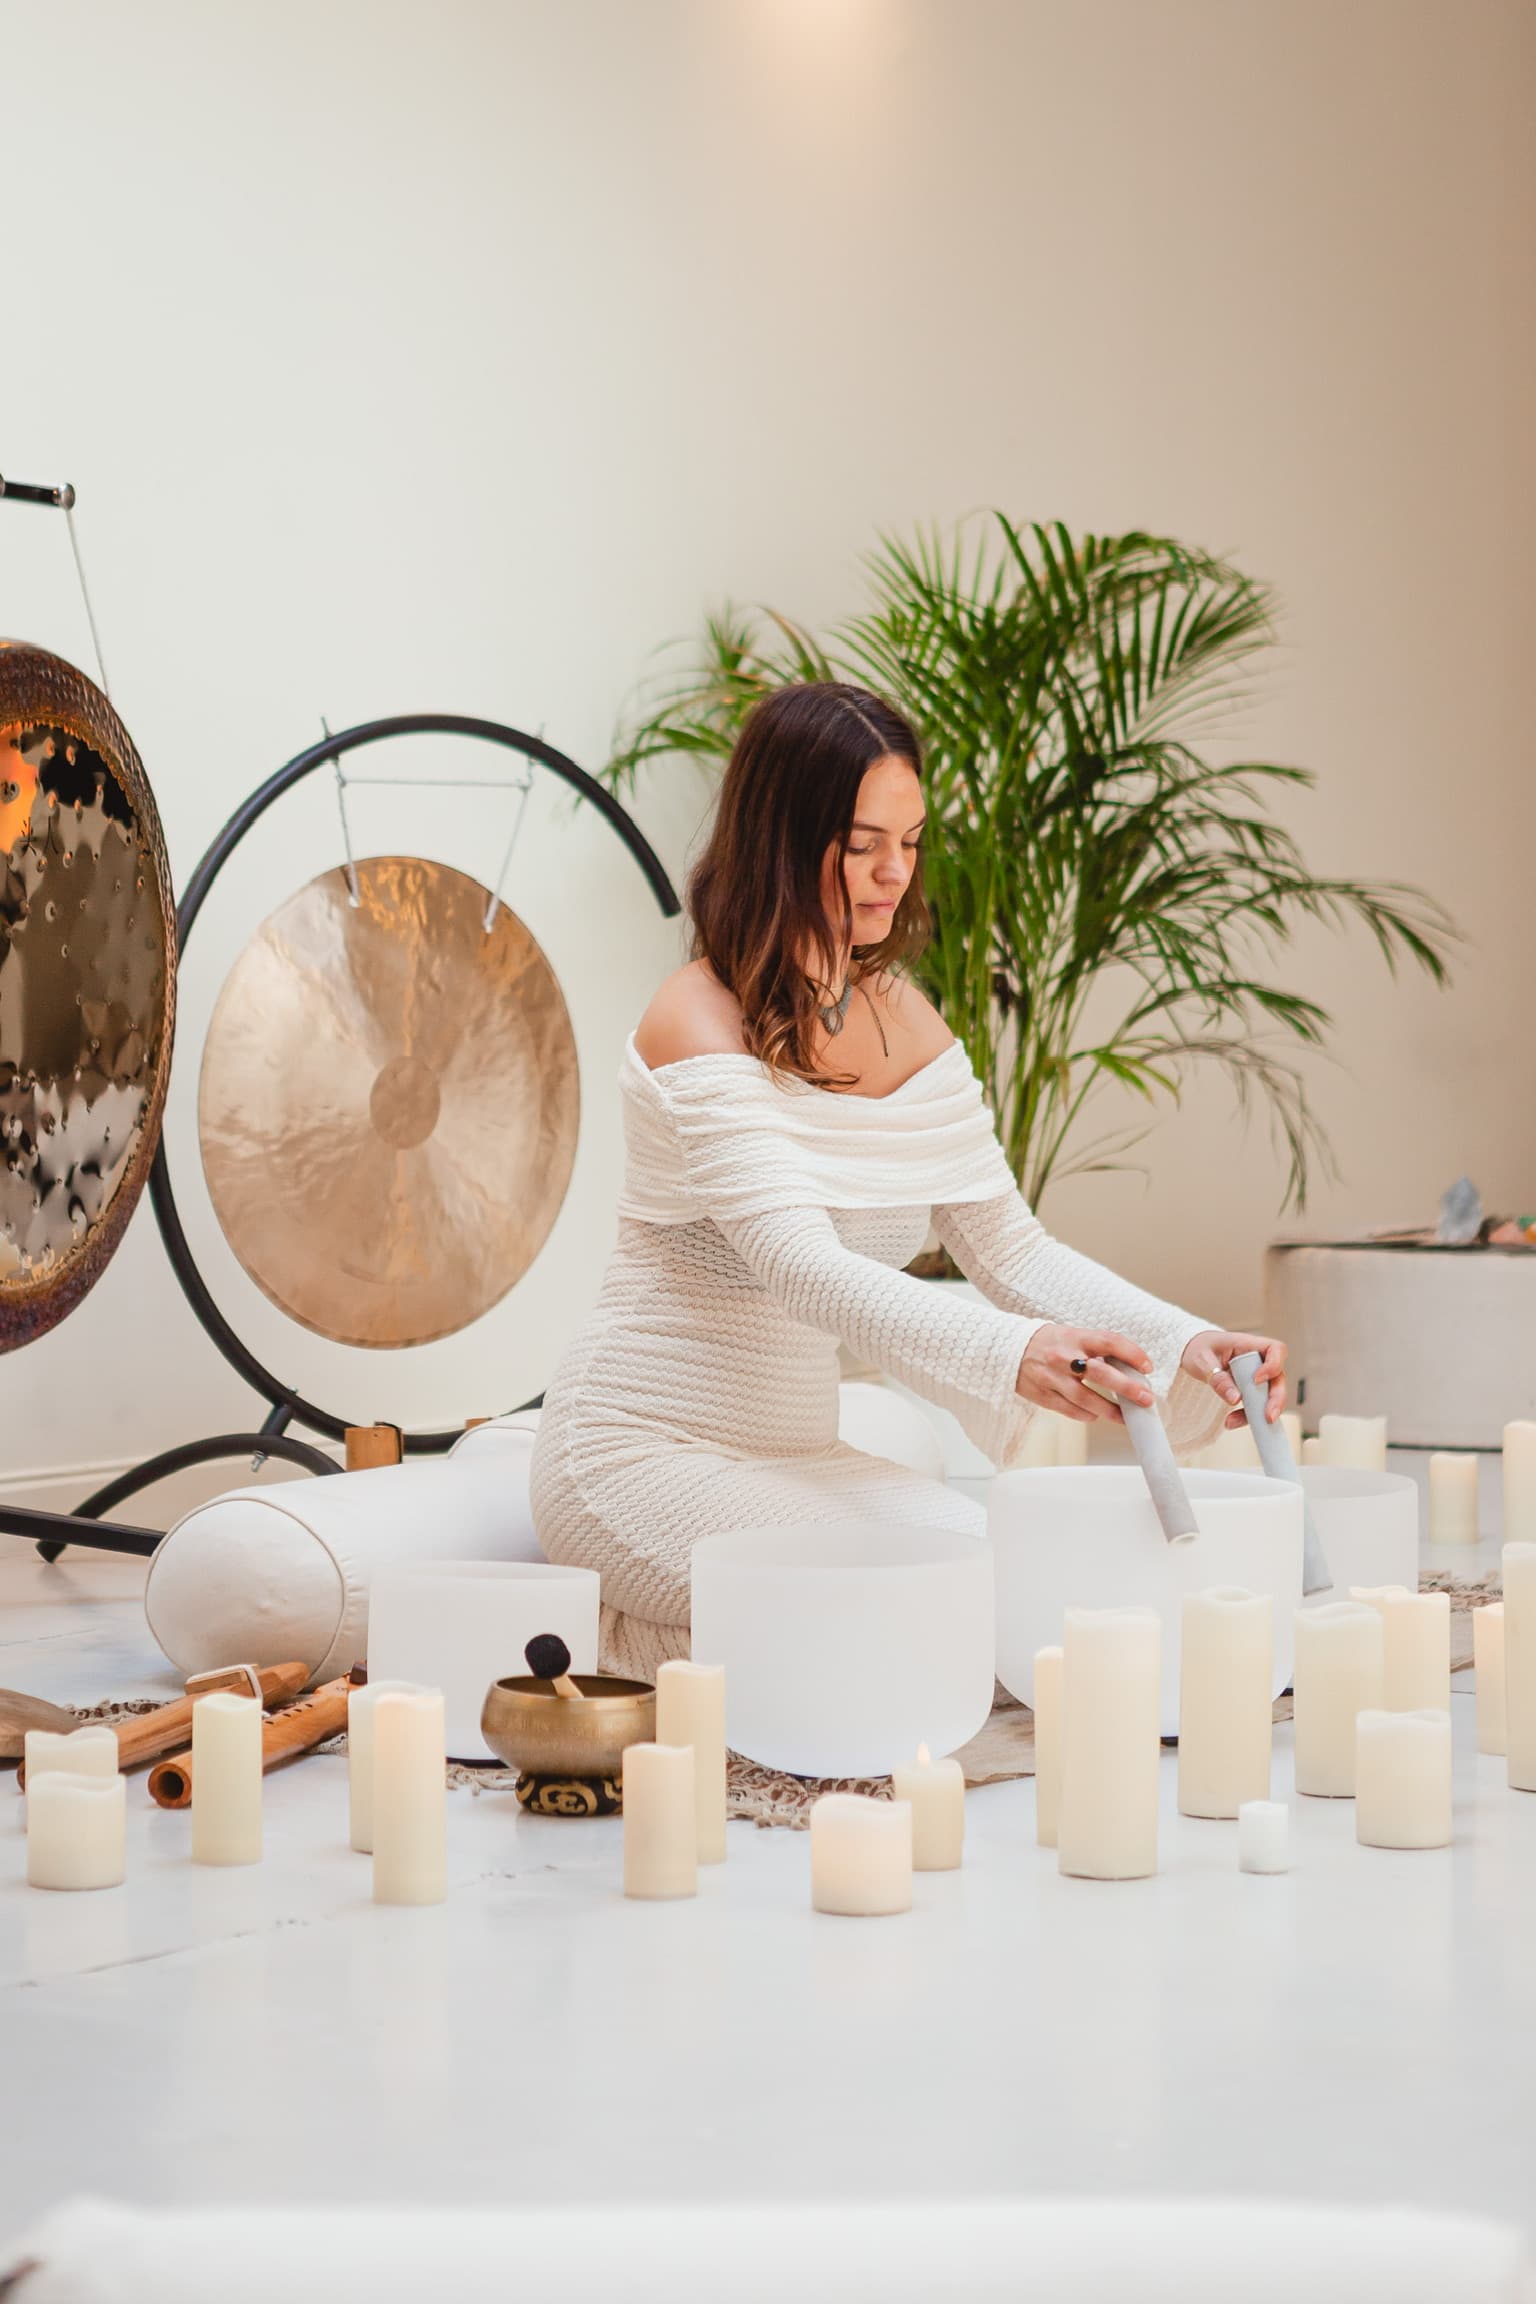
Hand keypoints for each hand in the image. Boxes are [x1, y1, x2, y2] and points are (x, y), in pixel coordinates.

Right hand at [1017, 1326, 1155, 1423]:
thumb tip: (1129, 1369)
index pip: (1109, 1342)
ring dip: (1110, 1410)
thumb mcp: (1072, 1336)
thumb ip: (1096, 1349)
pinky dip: (1086, 1415)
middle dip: (1127, 1388)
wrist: (1007, 1349)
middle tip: (1146, 1398)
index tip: (1147, 1366)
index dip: (1132, 1353)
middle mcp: (1064, 1357)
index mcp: (1075, 1337)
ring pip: (1085, 1398)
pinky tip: (1096, 1416)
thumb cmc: (1049, 1343)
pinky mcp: (1042, 1395)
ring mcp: (1051, 1377)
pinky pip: (1069, 1409)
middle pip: (1100, 1374)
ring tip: (1126, 1417)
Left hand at [1181, 1330, 1287, 1427]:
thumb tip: (1235, 1398)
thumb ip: (1218, 1378)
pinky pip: (1255, 1405)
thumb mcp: (1202, 1361)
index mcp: (1247, 1344)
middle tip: (1268, 1417)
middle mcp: (1257, 1360)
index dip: (1273, 1365)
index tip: (1256, 1380)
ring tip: (1234, 1422)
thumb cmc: (1198, 1348)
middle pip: (1278, 1377)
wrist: (1192, 1352)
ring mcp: (1255, 1375)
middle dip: (1276, 1399)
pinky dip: (1245, 1416)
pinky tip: (1230, 1421)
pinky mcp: (1249, 1390)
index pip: (1275, 1349)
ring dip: (1258, 1412)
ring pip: (1269, 1395)